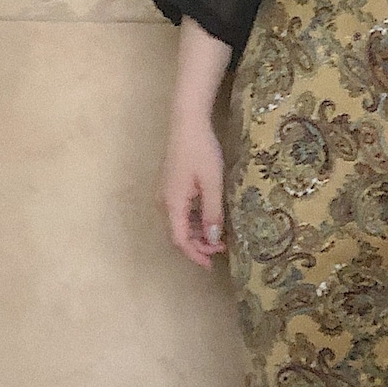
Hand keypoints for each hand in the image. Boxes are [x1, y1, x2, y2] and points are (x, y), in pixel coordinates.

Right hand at [156, 114, 227, 269]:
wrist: (187, 122)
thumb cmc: (201, 150)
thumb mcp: (213, 183)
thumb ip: (213, 212)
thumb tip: (214, 239)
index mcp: (172, 203)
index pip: (180, 239)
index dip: (195, 254)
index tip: (211, 264)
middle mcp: (164, 201)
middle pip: (179, 233)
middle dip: (199, 245)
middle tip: (223, 249)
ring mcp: (166, 193)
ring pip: (180, 222)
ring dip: (199, 233)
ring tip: (220, 236)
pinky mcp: (171, 185)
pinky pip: (181, 211)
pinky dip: (195, 220)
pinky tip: (211, 218)